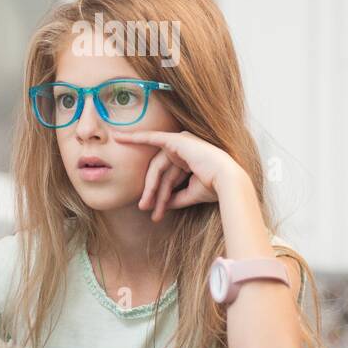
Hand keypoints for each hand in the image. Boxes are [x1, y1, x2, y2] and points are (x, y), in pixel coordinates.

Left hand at [111, 129, 245, 221]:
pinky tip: (120, 137)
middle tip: (145, 209)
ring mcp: (181, 142)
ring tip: (144, 206)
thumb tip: (162, 205)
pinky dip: (135, 138)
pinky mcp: (176, 139)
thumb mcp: (191, 194)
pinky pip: (151, 138)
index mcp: (190, 160)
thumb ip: (175, 198)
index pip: (168, 177)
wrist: (228, 182)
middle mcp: (184, 149)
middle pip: (160, 172)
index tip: (149, 208)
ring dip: (150, 187)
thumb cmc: (215, 188)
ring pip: (157, 167)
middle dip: (152, 192)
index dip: (159, 193)